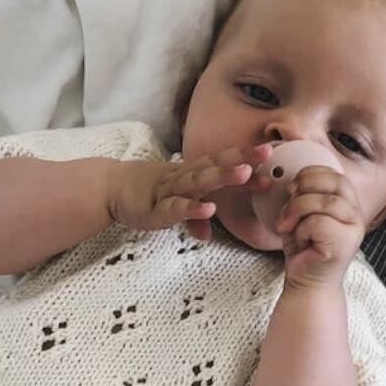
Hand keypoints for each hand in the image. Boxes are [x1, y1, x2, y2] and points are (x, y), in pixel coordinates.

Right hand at [106, 145, 272, 239]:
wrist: (111, 189)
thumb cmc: (148, 194)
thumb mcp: (176, 204)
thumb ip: (195, 218)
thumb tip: (208, 233)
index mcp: (193, 173)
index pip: (223, 162)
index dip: (247, 157)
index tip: (273, 153)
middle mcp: (185, 177)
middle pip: (216, 165)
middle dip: (242, 159)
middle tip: (267, 154)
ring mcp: (171, 191)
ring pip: (199, 182)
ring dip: (222, 176)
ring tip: (244, 173)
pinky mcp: (156, 209)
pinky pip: (176, 208)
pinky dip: (192, 209)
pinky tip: (209, 210)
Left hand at [270, 166, 366, 289]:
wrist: (307, 285)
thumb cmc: (304, 251)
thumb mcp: (300, 216)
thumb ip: (302, 196)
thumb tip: (294, 182)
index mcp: (347, 204)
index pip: (334, 175)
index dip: (310, 175)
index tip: (292, 189)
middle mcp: (355, 214)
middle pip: (333, 183)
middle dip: (303, 190)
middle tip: (288, 207)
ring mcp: (353, 228)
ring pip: (324, 202)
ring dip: (297, 210)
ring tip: (286, 226)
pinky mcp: (345, 243)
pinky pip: (318, 223)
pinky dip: (301, 230)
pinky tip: (300, 241)